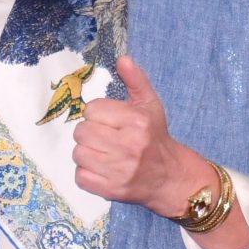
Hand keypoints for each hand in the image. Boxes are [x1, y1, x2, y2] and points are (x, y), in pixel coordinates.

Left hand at [74, 56, 206, 213]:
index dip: (99, 114)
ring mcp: (120, 171)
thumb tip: (122, 58)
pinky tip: (102, 169)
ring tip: (104, 153)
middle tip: (106, 138)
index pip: (92, 110)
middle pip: (81, 132)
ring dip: (87, 153)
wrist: (170, 177)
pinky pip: (80, 176)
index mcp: (137, 122)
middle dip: (91, 133)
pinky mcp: (112, 190)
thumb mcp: (150, 105)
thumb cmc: (155, 137)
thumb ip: (136, 80)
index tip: (111, 121)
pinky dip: (87, 173)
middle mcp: (130, 146)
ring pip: (78, 154)